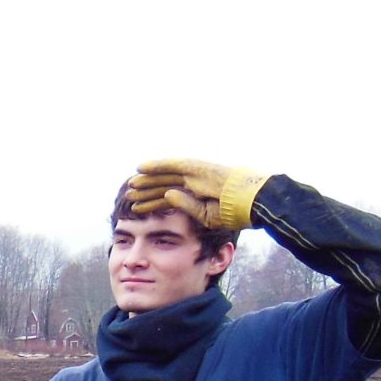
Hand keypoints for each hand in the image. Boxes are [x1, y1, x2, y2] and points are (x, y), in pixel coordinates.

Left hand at [126, 158, 267, 231]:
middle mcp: (193, 182)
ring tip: (131, 184)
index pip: (167, 197)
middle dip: (146, 190)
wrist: (253, 202)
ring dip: (147, 178)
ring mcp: (196, 173)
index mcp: (196, 196)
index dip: (151, 202)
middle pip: (163, 185)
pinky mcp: (198, 167)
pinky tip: (142, 167)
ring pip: (165, 174)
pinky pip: (174, 164)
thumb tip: (167, 196)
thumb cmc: (235, 212)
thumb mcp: (205, 215)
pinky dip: (158, 164)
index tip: (135, 208)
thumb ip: (186, 207)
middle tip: (128, 195)